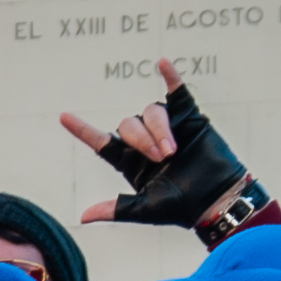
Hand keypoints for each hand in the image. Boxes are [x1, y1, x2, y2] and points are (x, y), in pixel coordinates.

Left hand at [61, 61, 253, 229]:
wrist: (217, 198)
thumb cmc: (181, 207)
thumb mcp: (145, 209)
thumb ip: (117, 208)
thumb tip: (83, 216)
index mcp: (130, 161)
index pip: (100, 141)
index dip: (83, 130)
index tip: (64, 117)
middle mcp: (144, 141)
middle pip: (128, 125)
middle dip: (143, 140)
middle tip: (162, 158)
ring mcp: (166, 126)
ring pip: (150, 112)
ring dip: (159, 131)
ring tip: (173, 152)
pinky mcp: (188, 116)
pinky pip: (176, 92)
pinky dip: (171, 77)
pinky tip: (163, 64)